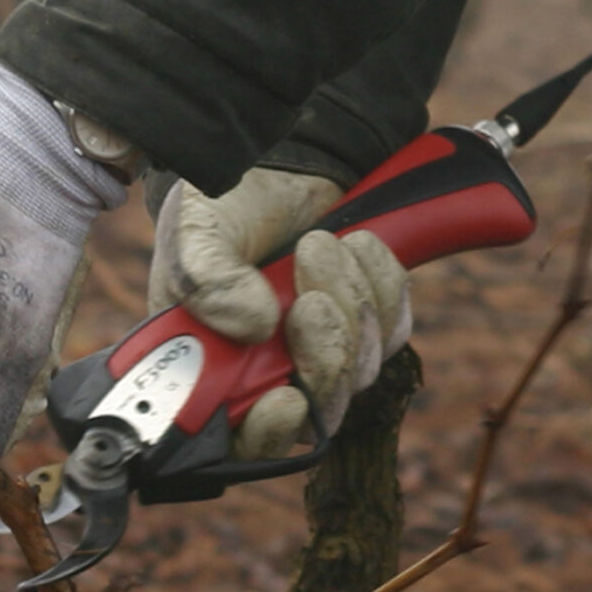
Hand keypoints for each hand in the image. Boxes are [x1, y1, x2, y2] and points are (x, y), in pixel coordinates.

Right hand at [148, 167, 412, 457]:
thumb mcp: (195, 231)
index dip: (265, 432)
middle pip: (315, 409)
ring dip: (352, 305)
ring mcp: (319, 348)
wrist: (282, 157)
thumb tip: (256, 327)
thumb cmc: (223, 200)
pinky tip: (358, 244)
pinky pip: (395, 329)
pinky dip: (383, 285)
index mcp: (210, 362)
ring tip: (321, 245)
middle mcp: (265, 367)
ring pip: (361, 369)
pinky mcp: (366, 322)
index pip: (237, 434)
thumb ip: (208, 279)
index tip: (284, 397)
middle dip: (324, 357)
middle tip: (313, 302)